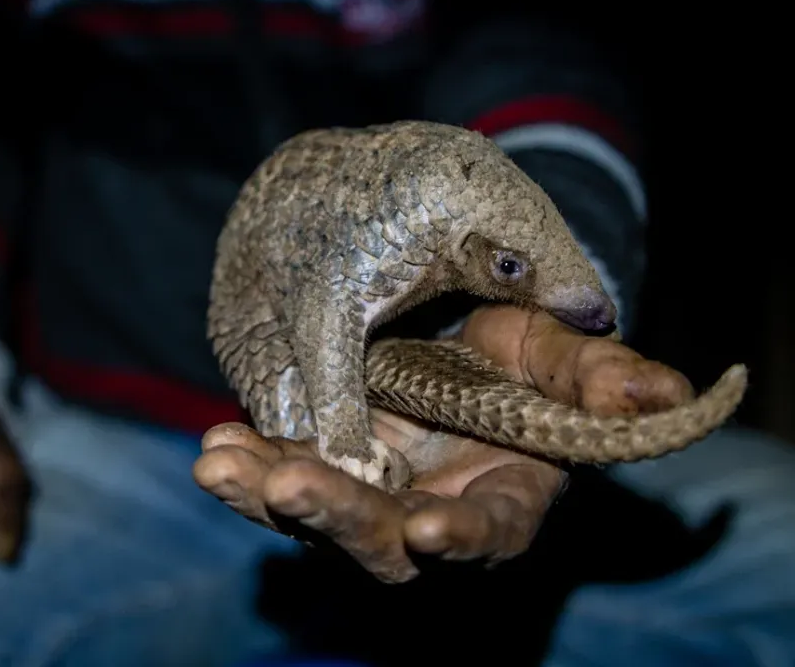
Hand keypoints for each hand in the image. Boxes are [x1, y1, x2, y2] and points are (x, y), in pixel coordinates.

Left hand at [193, 305, 693, 582]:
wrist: (469, 342)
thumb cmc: (529, 363)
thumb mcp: (567, 361)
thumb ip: (607, 381)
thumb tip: (667, 396)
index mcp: (501, 500)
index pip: (486, 534)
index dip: (462, 536)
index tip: (425, 531)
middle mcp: (429, 514)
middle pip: (381, 541)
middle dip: (335, 517)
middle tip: (287, 484)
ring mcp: (370, 495)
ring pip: (315, 517)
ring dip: (265, 495)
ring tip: (219, 463)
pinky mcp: (325, 466)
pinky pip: (280, 475)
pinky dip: (248, 464)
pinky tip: (216, 443)